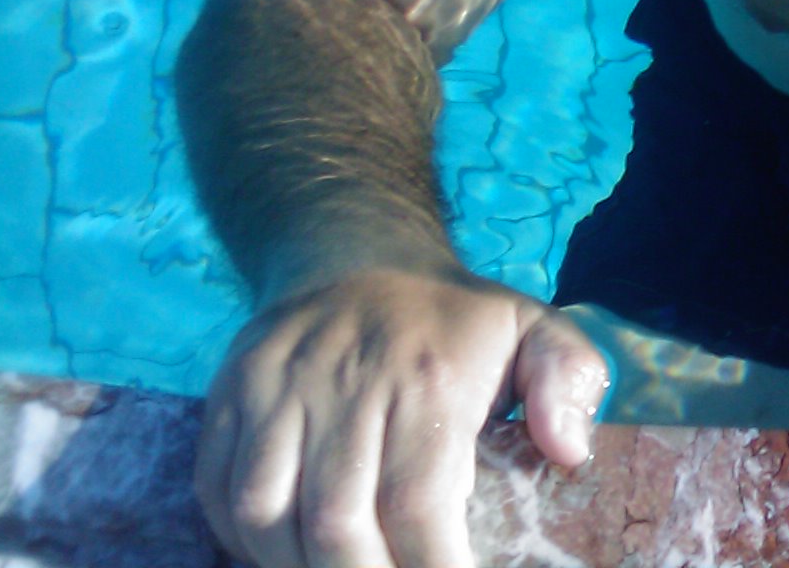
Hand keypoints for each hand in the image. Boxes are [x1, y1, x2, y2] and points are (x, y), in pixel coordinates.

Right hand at [195, 266, 608, 567]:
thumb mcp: (533, 327)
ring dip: (297, 566)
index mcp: (429, 377)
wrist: (357, 252)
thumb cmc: (454, 319)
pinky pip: (217, 490)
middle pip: (337, 522)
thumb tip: (571, 451)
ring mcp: (277, 387)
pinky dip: (244, 539)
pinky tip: (288, 552)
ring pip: (264, 512)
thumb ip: (570, 380)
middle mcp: (346, 382)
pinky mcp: (230, 394)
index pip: (420, 503)